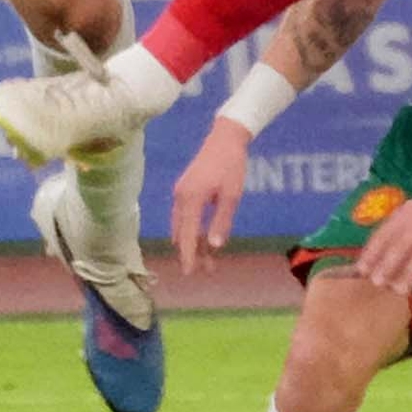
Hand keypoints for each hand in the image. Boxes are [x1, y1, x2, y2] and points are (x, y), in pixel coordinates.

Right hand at [169, 117, 252, 276]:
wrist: (225, 138)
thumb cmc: (231, 166)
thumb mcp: (231, 196)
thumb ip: (221, 221)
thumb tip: (214, 246)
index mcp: (191, 199)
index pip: (187, 235)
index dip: (188, 256)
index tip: (189, 273)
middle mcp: (180, 198)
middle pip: (182, 233)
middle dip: (192, 253)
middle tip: (207, 270)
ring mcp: (180, 193)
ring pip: (181, 226)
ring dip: (191, 242)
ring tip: (207, 259)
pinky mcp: (184, 190)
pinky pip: (182, 217)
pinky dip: (190, 230)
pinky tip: (200, 237)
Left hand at [350, 176, 411, 292]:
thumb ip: (400, 230)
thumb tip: (381, 255)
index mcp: (405, 214)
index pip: (382, 235)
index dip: (371, 253)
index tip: (360, 269)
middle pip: (398, 247)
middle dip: (385, 265)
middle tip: (377, 282)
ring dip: (409, 275)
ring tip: (401, 290)